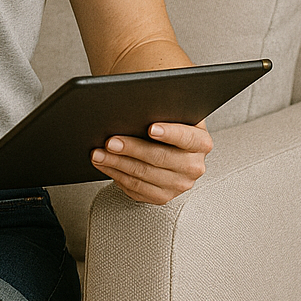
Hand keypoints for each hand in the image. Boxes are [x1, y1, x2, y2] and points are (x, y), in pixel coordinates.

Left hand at [90, 120, 212, 205]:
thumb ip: (165, 110)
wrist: (172, 149)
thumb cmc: (170, 128)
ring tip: (99, 154)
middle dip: (131, 149)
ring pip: (143, 175)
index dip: (170, 133)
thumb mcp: (174, 115)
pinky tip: (106, 166)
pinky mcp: (162, 196)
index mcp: (201, 143)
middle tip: (111, 142)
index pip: (187, 138)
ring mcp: (179, 184)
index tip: (150, 128)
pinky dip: (117, 176)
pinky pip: (136, 188)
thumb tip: (142, 104)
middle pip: (160, 158)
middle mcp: (193, 166)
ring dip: (117, 164)